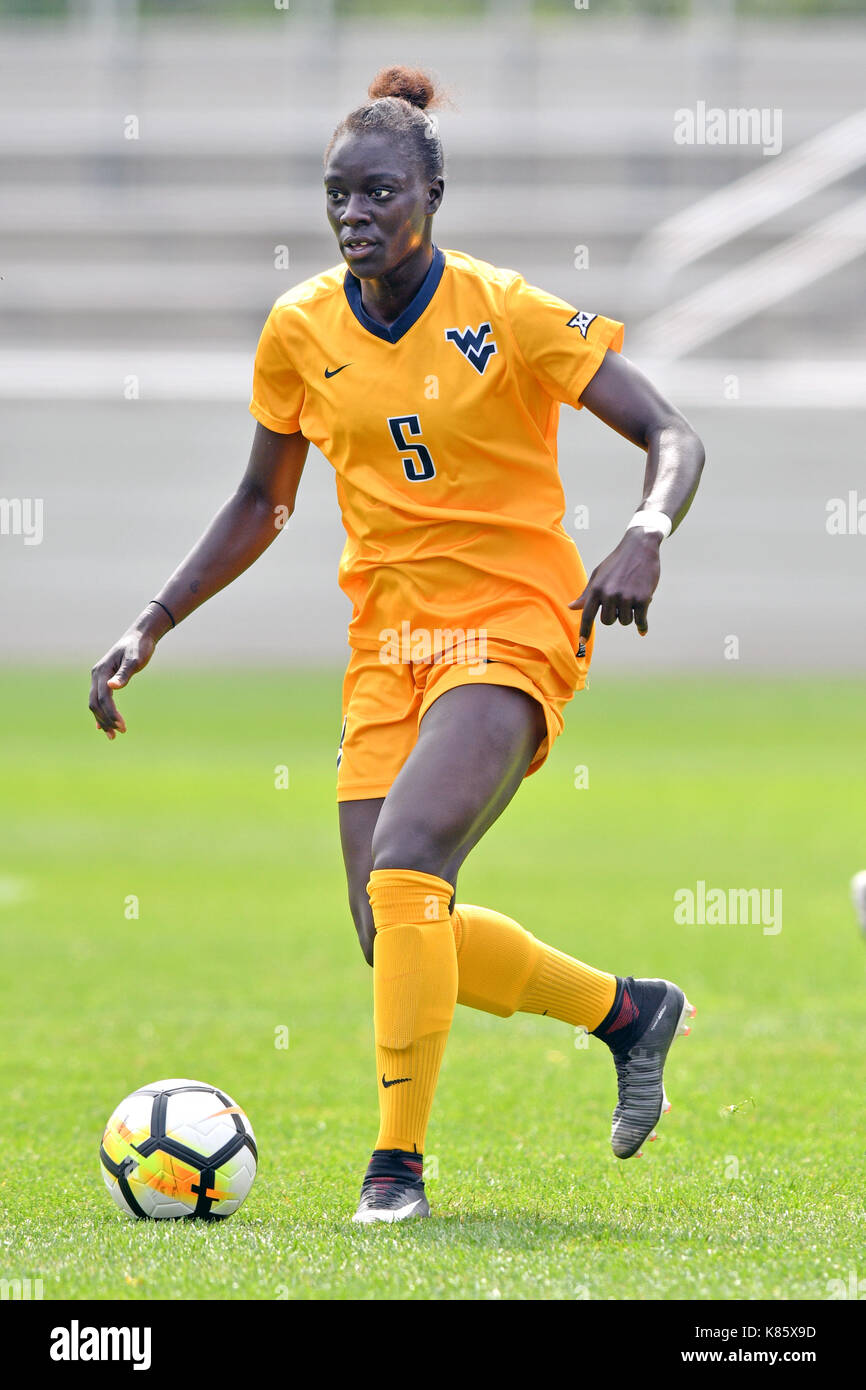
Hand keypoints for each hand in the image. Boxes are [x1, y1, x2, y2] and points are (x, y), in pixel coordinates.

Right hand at [89, 609, 167, 738]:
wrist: (140, 636)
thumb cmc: (139, 647)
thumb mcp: (135, 660)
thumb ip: (124, 673)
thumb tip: (113, 687)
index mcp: (102, 671)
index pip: (103, 698)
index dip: (111, 713)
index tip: (122, 726)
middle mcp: (97, 675)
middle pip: (95, 703)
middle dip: (106, 720)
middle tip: (120, 733)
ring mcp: (98, 678)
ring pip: (95, 703)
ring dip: (103, 720)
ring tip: (113, 735)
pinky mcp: (104, 680)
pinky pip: (98, 700)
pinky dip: (100, 714)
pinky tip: (103, 726)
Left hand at [570, 529, 661, 640]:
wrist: (640, 547)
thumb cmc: (617, 562)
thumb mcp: (598, 575)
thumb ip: (587, 594)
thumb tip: (571, 607)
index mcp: (596, 589)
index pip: (587, 615)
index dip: (584, 630)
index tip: (581, 642)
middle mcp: (610, 594)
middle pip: (608, 621)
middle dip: (614, 615)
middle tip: (621, 602)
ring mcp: (626, 597)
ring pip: (624, 621)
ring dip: (629, 614)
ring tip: (632, 599)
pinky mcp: (643, 598)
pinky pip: (640, 621)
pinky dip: (642, 626)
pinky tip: (642, 630)